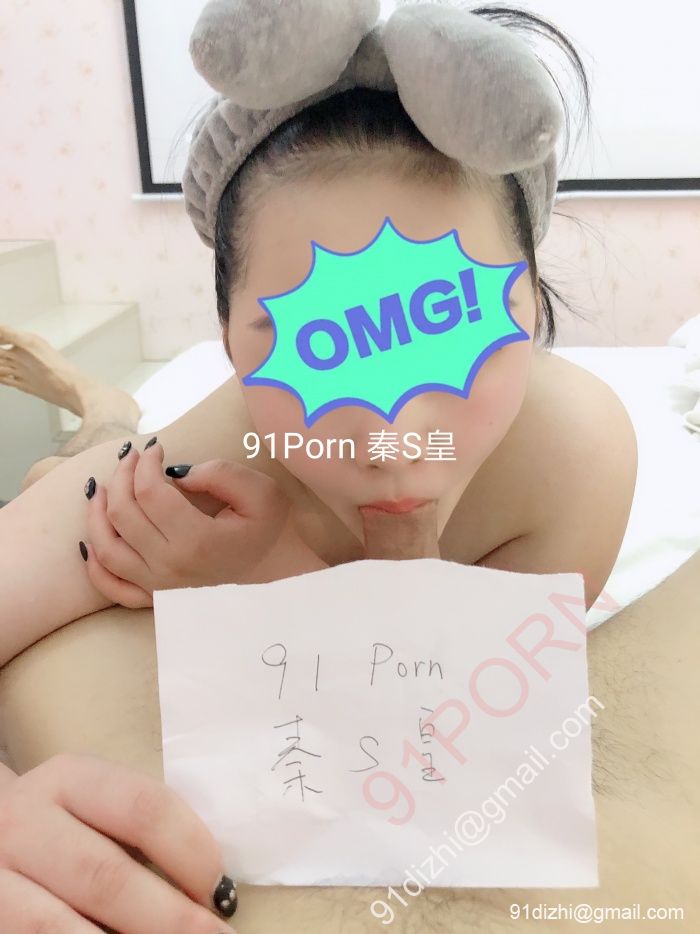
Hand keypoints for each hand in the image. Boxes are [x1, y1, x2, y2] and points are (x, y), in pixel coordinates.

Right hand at [0, 754, 236, 931]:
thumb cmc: (59, 827)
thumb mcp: (89, 806)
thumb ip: (138, 831)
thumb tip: (210, 892)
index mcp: (68, 780)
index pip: (144, 808)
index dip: (192, 853)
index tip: (222, 894)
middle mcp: (24, 824)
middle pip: (107, 876)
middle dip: (169, 919)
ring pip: (57, 927)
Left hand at [82, 440, 292, 607]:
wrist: (283, 580)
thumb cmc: (272, 533)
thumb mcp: (261, 493)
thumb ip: (219, 474)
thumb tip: (176, 472)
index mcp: (197, 540)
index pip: (150, 492)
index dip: (146, 462)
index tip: (156, 447)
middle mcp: (170, 567)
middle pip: (123, 514)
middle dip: (122, 476)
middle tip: (132, 457)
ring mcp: (160, 587)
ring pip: (107, 549)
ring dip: (97, 514)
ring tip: (102, 488)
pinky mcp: (157, 599)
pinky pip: (111, 587)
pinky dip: (94, 565)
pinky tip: (92, 541)